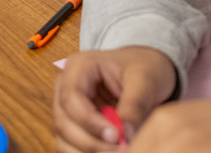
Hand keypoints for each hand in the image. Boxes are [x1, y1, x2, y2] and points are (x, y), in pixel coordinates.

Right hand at [53, 47, 176, 151]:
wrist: (146, 69)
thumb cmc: (144, 67)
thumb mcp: (144, 81)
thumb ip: (134, 106)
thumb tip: (126, 136)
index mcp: (79, 66)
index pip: (71, 98)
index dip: (90, 121)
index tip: (116, 136)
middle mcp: (66, 86)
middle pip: (64, 121)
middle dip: (90, 142)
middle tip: (120, 150)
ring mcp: (67, 106)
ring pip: (63, 137)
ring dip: (87, 151)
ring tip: (117, 152)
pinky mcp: (74, 123)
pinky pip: (70, 145)